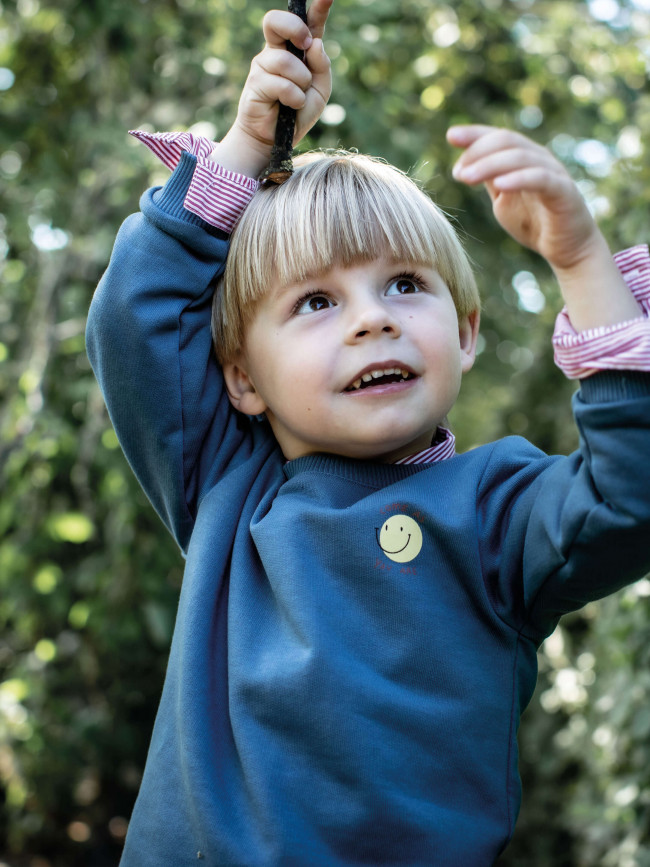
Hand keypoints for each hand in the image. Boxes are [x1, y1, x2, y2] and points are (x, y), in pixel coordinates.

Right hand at [214, 0, 332, 177]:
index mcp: (294, 50)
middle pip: (275, 22)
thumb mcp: (320, 91)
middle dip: (293, 27)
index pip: (305, 23)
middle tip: (305, 44)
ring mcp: (262, 66)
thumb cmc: (297, 113)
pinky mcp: (255, 83)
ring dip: (300, 81)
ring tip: (299, 98)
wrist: (275, 140)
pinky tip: (292, 106)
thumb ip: (322, 67)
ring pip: (285, 60)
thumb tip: (316, 44)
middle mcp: (275, 52)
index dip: (317, 8)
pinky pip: (281, 83)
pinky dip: (294, 97)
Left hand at [447, 125, 600, 271]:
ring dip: (490, 165)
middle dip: (478, 152)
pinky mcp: (565, 192)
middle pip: (507, 141)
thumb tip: (463, 166)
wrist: (567, 249)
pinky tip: (499, 185)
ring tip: (467, 178)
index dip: (475, 134)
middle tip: (457, 172)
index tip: (451, 136)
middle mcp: (540, 159)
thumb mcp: (503, 200)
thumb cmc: (534, 223)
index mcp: (524, 158)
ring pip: (521, 157)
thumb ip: (489, 181)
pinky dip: (519, 179)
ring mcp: (554, 173)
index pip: (498, 136)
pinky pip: (541, 179)